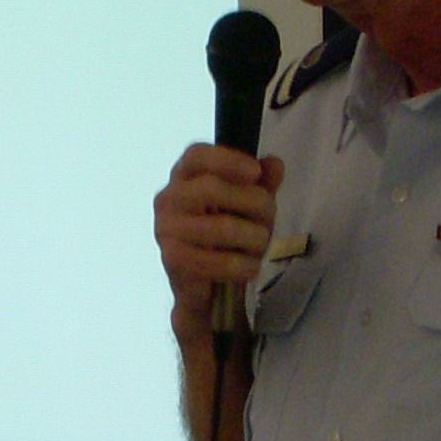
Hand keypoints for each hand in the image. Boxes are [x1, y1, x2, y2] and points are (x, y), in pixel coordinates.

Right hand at [153, 144, 284, 347]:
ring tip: (261, 246)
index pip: (197, 155)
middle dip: (253, 202)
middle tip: (270, 218)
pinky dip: (244, 265)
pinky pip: (220, 260)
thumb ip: (261, 185)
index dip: (227, 160)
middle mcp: (168, 198)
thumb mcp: (249, 206)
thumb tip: (274, 164)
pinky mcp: (173, 260)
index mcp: (183, 176)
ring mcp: (166, 229)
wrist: (204, 286)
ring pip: (221, 226)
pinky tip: (251, 267)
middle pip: (211, 187)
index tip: (255, 172)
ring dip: (254, 238)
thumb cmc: (226, 237)